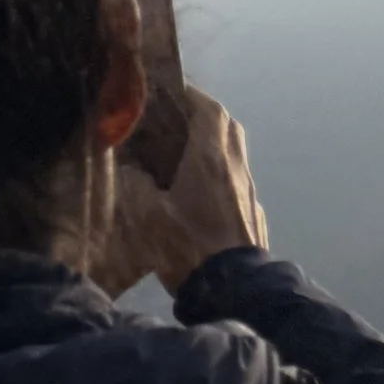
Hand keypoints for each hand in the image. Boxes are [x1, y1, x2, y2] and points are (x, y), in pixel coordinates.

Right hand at [121, 92, 267, 294]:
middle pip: (226, 126)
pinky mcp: (254, 215)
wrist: (235, 291)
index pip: (208, 109)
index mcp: (210, 159)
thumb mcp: (147, 217)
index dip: (190, 94)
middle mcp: (236, 169)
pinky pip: (237, 181)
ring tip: (182, 155)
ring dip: (213, 146)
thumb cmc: (189, 248)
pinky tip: (200, 193)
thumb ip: (134, 185)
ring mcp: (249, 192)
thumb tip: (130, 169)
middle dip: (203, 116)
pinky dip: (220, 175)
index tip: (169, 93)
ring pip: (235, 154)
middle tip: (175, 121)